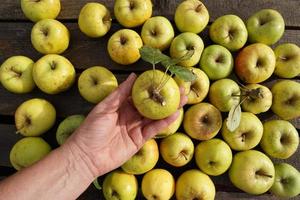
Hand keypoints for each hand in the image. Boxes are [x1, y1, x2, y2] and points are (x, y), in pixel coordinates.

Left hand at [65, 73, 186, 176]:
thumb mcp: (105, 107)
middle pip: (151, 104)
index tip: (165, 78)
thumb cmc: (91, 129)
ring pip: (156, 116)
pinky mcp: (140, 139)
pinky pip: (154, 129)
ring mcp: (136, 127)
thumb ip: (120, 93)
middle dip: (165, 97)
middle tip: (180, 89)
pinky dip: (164, 123)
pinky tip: (175, 114)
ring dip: (169, 108)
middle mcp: (131, 115)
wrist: (87, 156)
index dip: (152, 86)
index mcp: (122, 105)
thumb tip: (133, 76)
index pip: (140, 93)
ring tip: (183, 99)